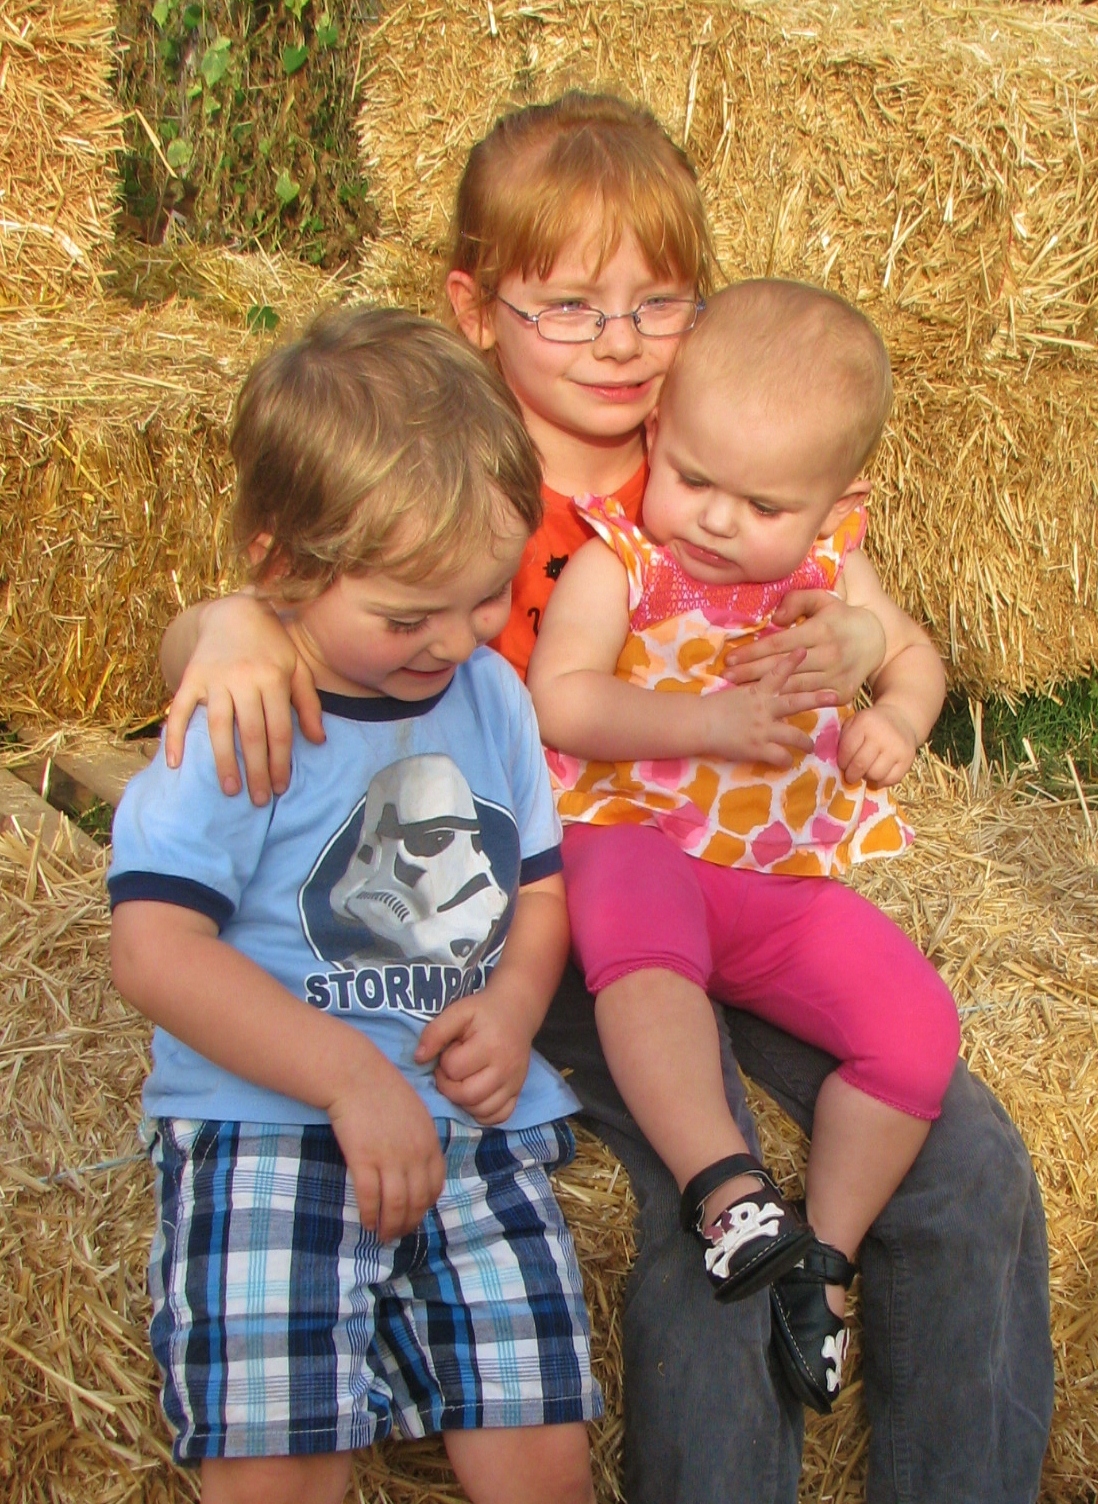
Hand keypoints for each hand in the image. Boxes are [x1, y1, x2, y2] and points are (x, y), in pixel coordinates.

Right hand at [162, 595, 323, 803]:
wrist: (234, 611)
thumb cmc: (271, 645)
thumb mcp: (297, 668)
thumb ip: (308, 704)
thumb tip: (318, 740)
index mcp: (274, 679)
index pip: (279, 730)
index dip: (280, 762)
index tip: (279, 787)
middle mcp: (244, 679)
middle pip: (252, 734)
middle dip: (256, 770)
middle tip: (257, 800)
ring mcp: (216, 679)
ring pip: (220, 727)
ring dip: (224, 761)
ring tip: (230, 789)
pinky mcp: (192, 677)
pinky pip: (181, 710)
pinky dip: (175, 736)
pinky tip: (175, 763)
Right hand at [326, 1051, 444, 1241]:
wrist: (355, 1076)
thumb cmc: (382, 1090)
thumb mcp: (415, 1114)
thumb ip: (420, 1141)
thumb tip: (416, 1168)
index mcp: (430, 1142)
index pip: (434, 1186)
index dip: (425, 1206)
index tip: (415, 1215)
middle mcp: (415, 1154)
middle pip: (417, 1201)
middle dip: (408, 1223)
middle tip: (398, 1233)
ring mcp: (390, 1159)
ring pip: (396, 1205)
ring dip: (390, 1225)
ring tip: (382, 1235)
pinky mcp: (364, 1160)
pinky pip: (370, 1198)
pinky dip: (370, 1214)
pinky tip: (366, 1222)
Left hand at [414, 988, 532, 1125]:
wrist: (516, 1011)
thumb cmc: (484, 1011)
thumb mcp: (458, 1011)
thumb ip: (435, 1032)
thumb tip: (418, 1058)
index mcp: (490, 1045)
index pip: (455, 1069)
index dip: (444, 1062)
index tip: (449, 1050)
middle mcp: (505, 1068)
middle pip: (467, 1095)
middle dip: (449, 1087)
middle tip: (449, 1071)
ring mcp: (514, 1083)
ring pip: (481, 1110)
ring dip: (463, 1102)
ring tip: (461, 1081)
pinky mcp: (518, 1091)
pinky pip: (499, 1116)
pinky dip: (482, 1113)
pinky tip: (474, 1097)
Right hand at [700, 652, 837, 767]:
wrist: (699, 724)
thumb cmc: (713, 707)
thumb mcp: (735, 692)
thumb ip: (752, 692)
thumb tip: (762, 689)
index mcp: (757, 692)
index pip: (777, 672)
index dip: (792, 662)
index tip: (804, 651)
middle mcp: (765, 708)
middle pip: (796, 702)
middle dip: (817, 699)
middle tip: (836, 696)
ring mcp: (763, 729)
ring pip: (794, 736)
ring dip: (806, 742)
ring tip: (811, 746)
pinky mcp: (758, 748)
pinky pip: (780, 757)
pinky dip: (786, 760)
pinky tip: (787, 762)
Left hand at [720, 590, 885, 700]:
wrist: (876, 640)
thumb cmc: (840, 618)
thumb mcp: (823, 599)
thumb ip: (797, 601)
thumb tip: (774, 619)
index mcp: (821, 631)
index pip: (780, 644)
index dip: (753, 651)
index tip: (731, 657)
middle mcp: (829, 655)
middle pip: (782, 667)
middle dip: (751, 673)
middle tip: (726, 676)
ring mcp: (836, 676)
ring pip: (793, 686)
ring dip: (765, 691)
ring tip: (739, 691)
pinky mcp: (841, 693)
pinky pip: (810, 699)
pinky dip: (788, 702)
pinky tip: (767, 703)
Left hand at [837, 703, 918, 786]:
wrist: (900, 718)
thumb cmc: (870, 724)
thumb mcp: (854, 723)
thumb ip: (843, 739)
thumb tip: (835, 764)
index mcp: (864, 723)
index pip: (847, 750)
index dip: (842, 761)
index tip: (842, 765)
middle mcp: (882, 735)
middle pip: (861, 765)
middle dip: (852, 774)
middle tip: (850, 776)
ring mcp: (897, 747)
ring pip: (876, 774)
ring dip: (867, 777)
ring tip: (866, 772)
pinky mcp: (908, 759)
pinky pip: (891, 779)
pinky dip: (882, 781)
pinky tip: (878, 775)